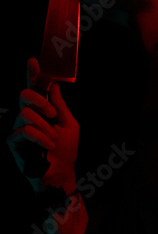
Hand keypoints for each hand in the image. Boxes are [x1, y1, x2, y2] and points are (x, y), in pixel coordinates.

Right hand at [7, 58, 78, 192]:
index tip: (33, 60)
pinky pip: (24, 130)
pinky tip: (48, 147)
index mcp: (42, 110)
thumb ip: (59, 105)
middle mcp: (28, 115)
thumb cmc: (66, 150)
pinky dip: (40, 138)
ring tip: (53, 139)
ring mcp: (18, 128)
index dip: (32, 74)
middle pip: (24, 95)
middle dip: (40, 102)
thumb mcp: (68, 124)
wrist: (61, 173)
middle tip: (52, 115)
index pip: (35, 88)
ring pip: (26, 113)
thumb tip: (54, 84)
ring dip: (44, 127)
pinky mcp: (12, 141)